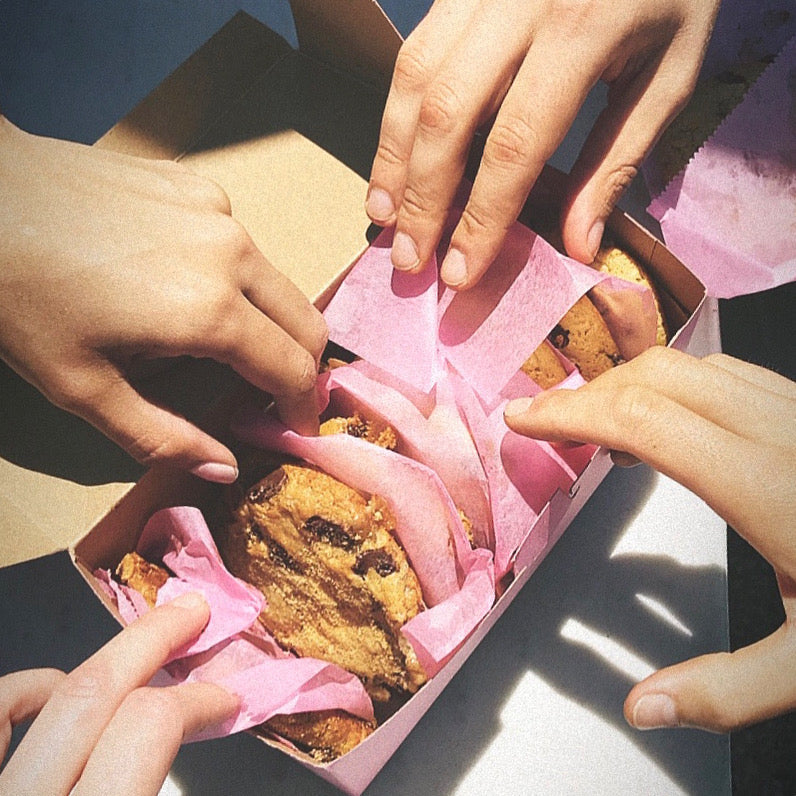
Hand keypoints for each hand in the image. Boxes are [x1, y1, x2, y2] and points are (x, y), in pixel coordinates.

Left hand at [0, 117, 327, 481]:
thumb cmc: (21, 296)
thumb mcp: (82, 388)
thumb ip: (162, 437)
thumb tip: (225, 469)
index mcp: (210, 312)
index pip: (293, 369)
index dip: (303, 407)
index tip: (298, 428)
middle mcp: (232, 255)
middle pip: (307, 322)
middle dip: (302, 366)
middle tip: (275, 393)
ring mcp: (218, 213)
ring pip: (276, 281)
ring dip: (266, 320)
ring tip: (216, 338)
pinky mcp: (198, 186)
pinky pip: (239, 244)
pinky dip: (231, 275)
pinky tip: (180, 279)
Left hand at [0, 593, 238, 794]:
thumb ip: (155, 785)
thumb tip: (191, 736)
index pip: (150, 727)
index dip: (198, 698)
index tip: (223, 697)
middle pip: (97, 692)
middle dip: (154, 639)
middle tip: (193, 613)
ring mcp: (1, 786)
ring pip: (43, 695)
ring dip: (102, 661)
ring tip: (136, 650)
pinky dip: (24, 691)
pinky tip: (50, 687)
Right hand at [367, 0, 718, 287]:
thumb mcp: (669, 77)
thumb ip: (616, 161)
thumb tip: (576, 246)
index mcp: (581, 28)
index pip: (514, 144)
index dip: (482, 218)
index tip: (462, 272)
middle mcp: (517, 2)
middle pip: (446, 114)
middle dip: (422, 197)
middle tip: (409, 259)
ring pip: (414, 78)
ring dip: (392, 157)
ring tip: (385, 217)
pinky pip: (415, 51)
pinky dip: (397, 113)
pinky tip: (395, 158)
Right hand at [504, 347, 795, 731]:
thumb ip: (727, 690)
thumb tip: (642, 709)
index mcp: (767, 485)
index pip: (640, 420)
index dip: (570, 414)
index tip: (522, 419)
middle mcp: (781, 431)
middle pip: (657, 378)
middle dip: (589, 394)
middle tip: (544, 423)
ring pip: (694, 367)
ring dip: (630, 386)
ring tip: (594, 425)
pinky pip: (728, 377)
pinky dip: (674, 388)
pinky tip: (665, 426)